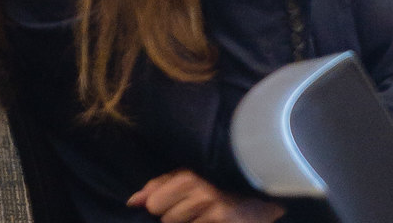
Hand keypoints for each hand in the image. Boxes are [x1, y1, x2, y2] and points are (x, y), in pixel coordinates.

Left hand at [128, 171, 283, 221]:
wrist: (260, 195)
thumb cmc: (218, 185)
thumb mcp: (188, 178)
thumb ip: (158, 187)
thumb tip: (132, 201)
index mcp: (185, 175)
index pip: (153, 202)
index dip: (159, 207)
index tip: (172, 205)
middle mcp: (196, 187)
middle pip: (164, 217)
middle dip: (173, 217)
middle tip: (194, 210)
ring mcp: (211, 205)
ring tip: (205, 215)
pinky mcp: (223, 218)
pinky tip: (212, 220)